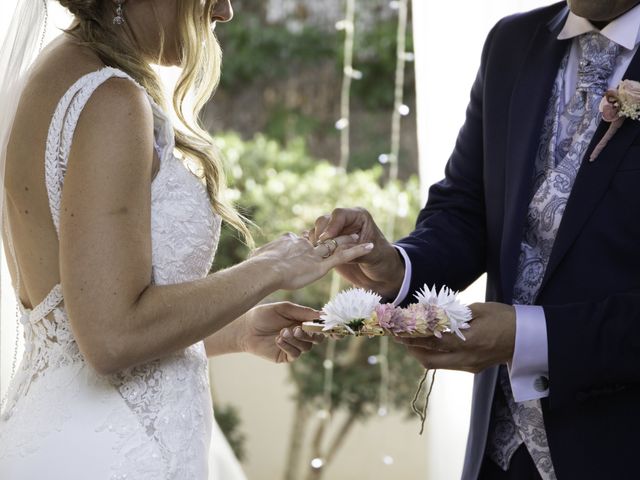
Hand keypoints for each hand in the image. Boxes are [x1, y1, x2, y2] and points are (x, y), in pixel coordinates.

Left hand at [241, 302, 324, 362]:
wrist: (246, 328)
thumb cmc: (263, 315)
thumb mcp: (284, 308)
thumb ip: (303, 311)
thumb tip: (322, 315)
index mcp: (303, 321)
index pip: (320, 326)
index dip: (329, 329)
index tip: (334, 330)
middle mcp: (301, 334)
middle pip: (317, 339)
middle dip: (310, 334)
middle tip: (297, 329)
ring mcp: (294, 346)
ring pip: (307, 347)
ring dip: (296, 339)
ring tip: (282, 332)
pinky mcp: (286, 356)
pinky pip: (295, 354)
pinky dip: (288, 346)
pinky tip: (278, 339)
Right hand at [251, 232, 373, 289]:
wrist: (264, 271)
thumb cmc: (256, 268)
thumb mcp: (257, 258)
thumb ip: (259, 257)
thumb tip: (253, 260)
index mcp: (288, 242)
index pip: (302, 239)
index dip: (310, 238)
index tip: (314, 237)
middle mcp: (303, 245)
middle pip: (321, 239)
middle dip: (334, 234)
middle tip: (345, 231)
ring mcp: (313, 254)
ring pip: (335, 245)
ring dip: (348, 240)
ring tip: (361, 236)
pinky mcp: (321, 265)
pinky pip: (342, 256)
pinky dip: (357, 251)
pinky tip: (369, 247)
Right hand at [307, 208, 404, 297]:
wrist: (379, 272)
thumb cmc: (381, 260)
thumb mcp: (372, 255)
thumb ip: (354, 251)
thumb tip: (335, 250)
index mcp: (358, 217)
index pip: (339, 214)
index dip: (331, 225)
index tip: (326, 239)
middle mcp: (345, 222)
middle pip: (324, 220)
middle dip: (320, 234)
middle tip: (320, 248)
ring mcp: (335, 233)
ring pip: (317, 231)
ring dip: (315, 243)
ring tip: (320, 255)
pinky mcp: (329, 244)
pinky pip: (315, 242)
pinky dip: (313, 249)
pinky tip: (315, 257)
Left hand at [396, 302, 515, 372]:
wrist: (527, 338)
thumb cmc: (504, 318)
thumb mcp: (479, 309)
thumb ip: (455, 314)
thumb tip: (433, 313)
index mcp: (468, 341)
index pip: (433, 341)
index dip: (412, 336)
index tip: (398, 330)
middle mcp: (466, 358)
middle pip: (429, 359)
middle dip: (411, 348)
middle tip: (400, 336)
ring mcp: (469, 365)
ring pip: (436, 365)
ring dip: (421, 353)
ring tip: (411, 340)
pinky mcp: (472, 368)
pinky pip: (446, 364)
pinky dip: (434, 355)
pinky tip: (430, 343)